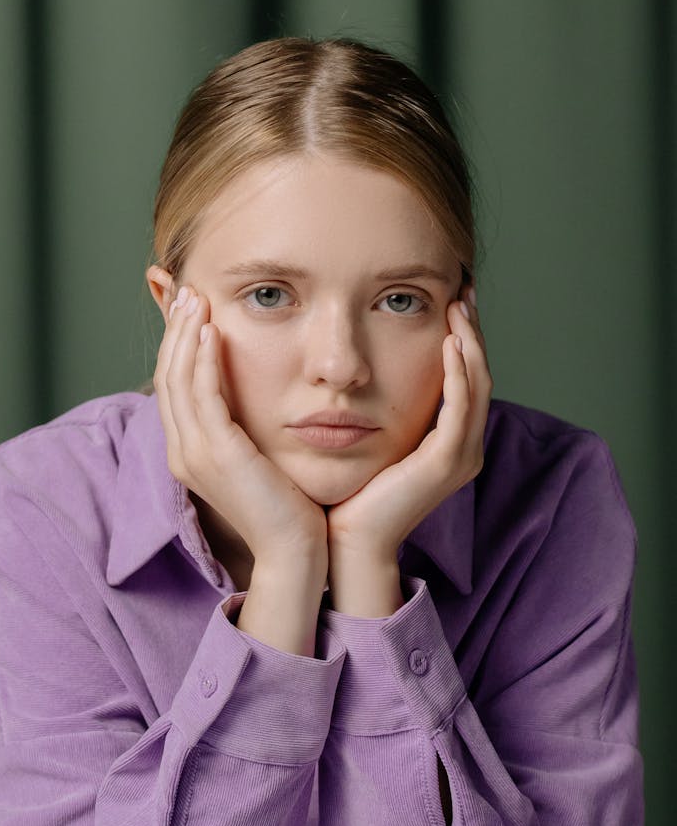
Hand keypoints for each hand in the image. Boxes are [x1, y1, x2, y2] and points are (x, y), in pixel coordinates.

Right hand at [153, 285, 327, 569]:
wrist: (295, 552)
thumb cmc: (287, 506)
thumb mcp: (257, 459)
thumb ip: (244, 427)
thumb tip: (251, 398)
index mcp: (188, 453)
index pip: (173, 387)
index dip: (177, 345)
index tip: (189, 310)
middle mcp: (182, 452)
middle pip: (167, 376)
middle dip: (175, 330)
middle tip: (187, 291)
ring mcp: (195, 454)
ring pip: (178, 380)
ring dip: (185, 334)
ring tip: (196, 298)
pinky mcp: (218, 454)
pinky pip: (203, 396)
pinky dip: (203, 359)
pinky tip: (213, 330)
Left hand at [325, 284, 491, 566]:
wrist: (347, 537)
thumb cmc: (352, 488)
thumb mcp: (373, 435)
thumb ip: (382, 405)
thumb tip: (363, 366)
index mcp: (450, 440)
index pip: (466, 377)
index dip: (464, 337)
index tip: (452, 298)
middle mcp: (464, 447)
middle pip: (478, 375)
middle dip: (473, 330)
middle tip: (462, 288)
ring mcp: (460, 456)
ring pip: (476, 386)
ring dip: (470, 343)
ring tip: (458, 305)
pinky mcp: (445, 464)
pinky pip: (460, 409)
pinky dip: (457, 374)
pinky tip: (449, 343)